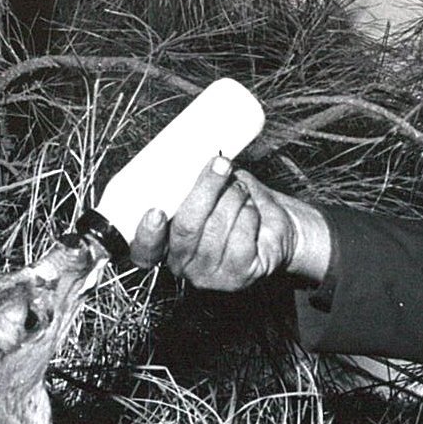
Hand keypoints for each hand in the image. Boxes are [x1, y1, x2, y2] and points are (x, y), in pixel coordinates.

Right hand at [126, 158, 330, 290]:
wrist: (277, 224)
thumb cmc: (236, 203)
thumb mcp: (206, 188)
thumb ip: (188, 179)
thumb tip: (186, 147)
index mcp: (166, 244)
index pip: (144, 250)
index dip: (147, 232)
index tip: (156, 211)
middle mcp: (183, 264)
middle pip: (186, 228)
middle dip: (205, 191)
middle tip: (221, 164)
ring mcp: (210, 274)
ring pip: (216, 228)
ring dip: (233, 197)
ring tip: (240, 189)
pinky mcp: (238, 276)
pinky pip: (241, 237)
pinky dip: (249, 214)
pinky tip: (252, 212)